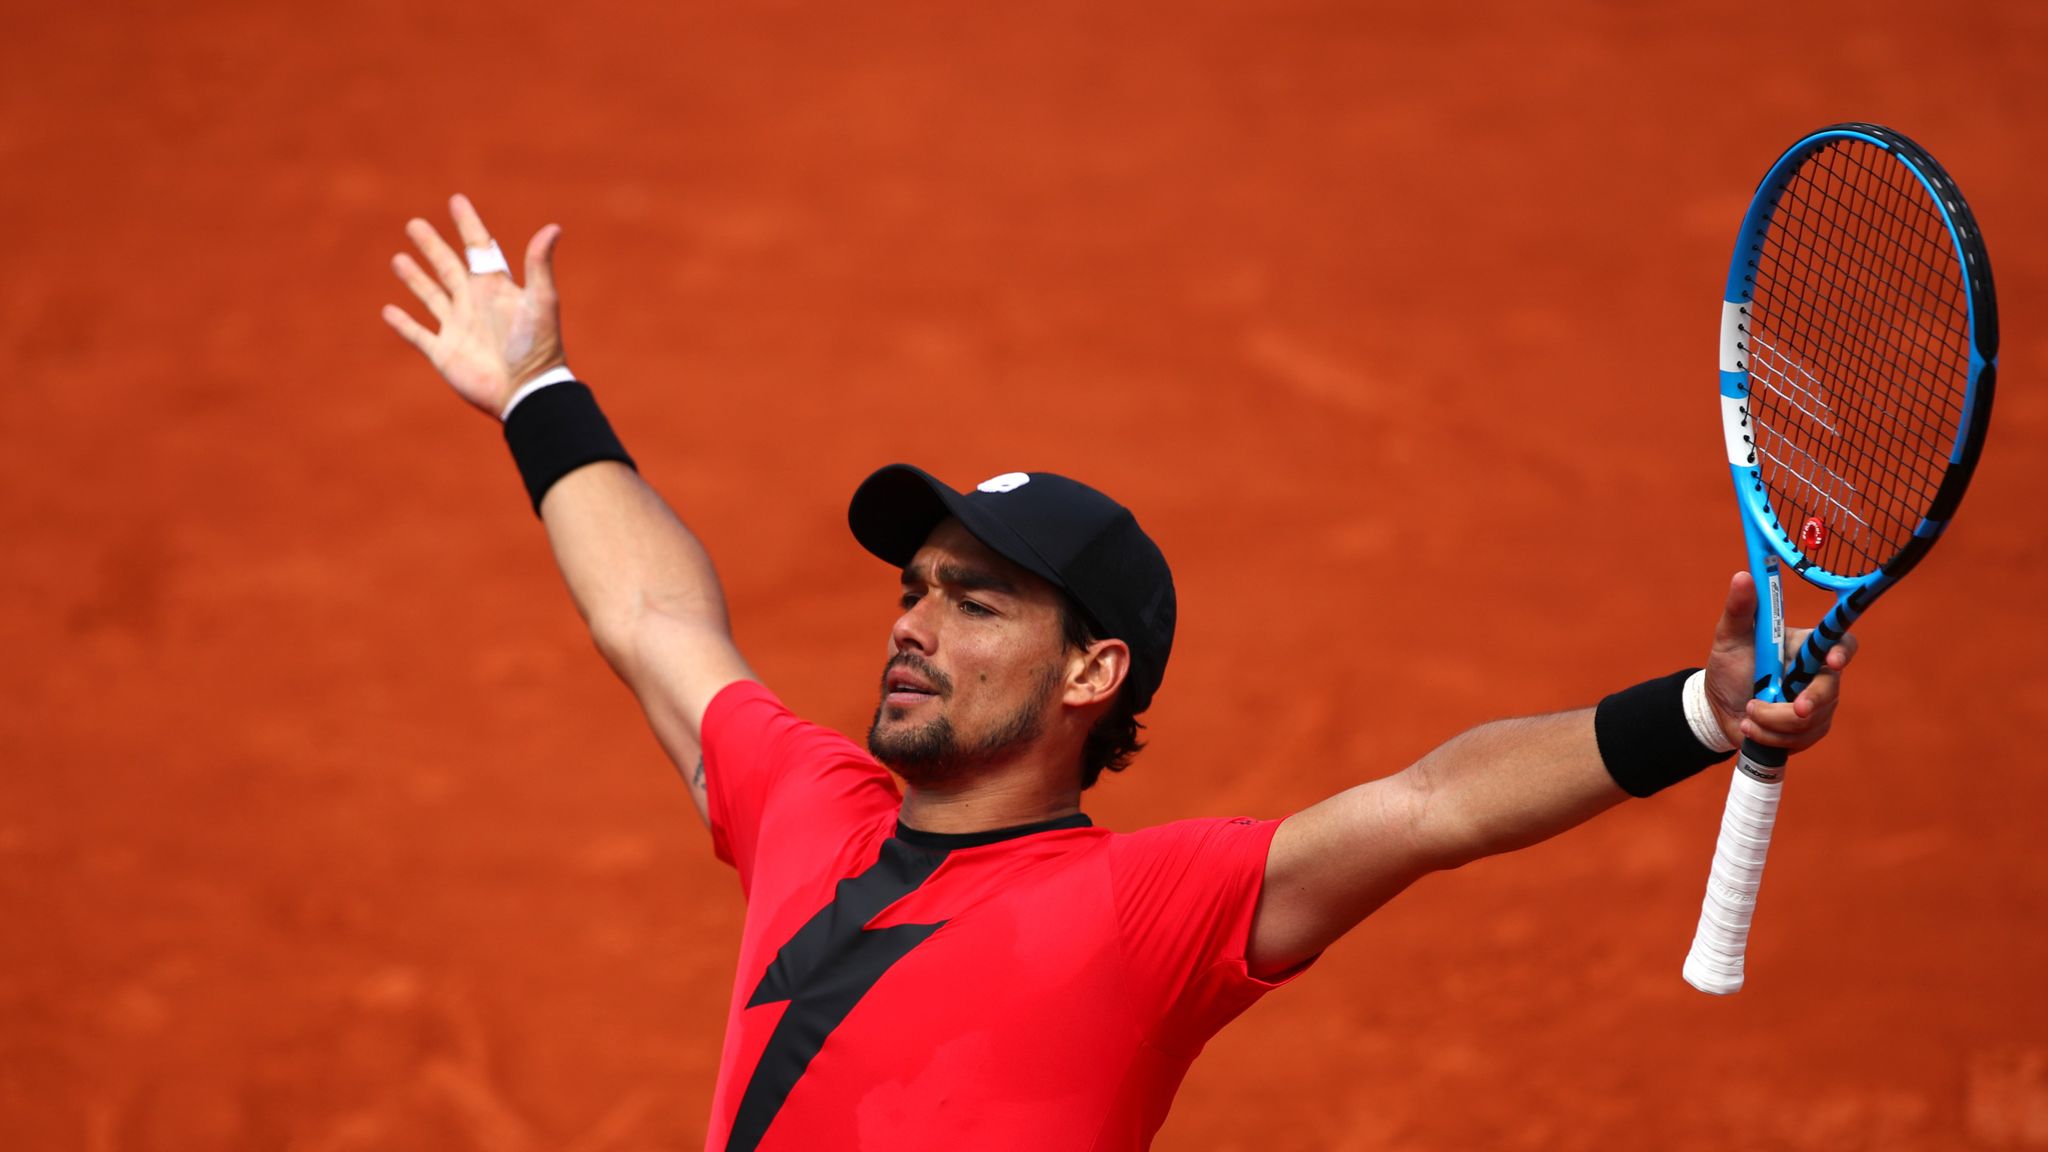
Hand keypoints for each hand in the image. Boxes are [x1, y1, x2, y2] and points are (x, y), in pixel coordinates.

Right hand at [382, 194, 565, 416]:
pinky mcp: (443, 352)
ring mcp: (457, 328)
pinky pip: (418, 334)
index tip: (456, 200)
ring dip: (414, 278)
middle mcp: (474, 304)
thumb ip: (539, 265)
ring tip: (398, 259)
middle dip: (431, 246)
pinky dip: (402, 323)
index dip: (468, 224)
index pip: (479, 247)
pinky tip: (389, 310)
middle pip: (447, 266)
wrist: (525, 391)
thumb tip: (553, 228)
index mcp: (496, 288)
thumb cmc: (537, 347)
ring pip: (430, 295)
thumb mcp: (541, 301)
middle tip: (414, 224)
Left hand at [1703, 572, 1857, 751]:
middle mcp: (1816, 673)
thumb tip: (1743, 575)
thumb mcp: (1729, 637)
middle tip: (1790, 708)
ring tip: (1747, 714)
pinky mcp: (1808, 730)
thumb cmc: (1729, 666)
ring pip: (1813, 720)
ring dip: (1774, 722)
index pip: (1840, 642)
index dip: (1844, 651)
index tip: (1834, 662)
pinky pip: (1801, 739)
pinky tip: (1750, 728)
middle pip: (1830, 689)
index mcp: (1804, 646)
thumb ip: (1739, 609)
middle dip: (1809, 703)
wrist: (1716, 707)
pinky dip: (1770, 737)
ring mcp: (1816, 703)